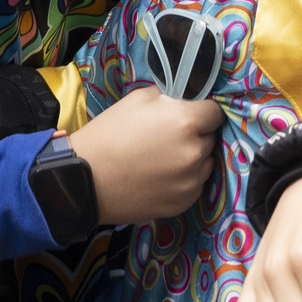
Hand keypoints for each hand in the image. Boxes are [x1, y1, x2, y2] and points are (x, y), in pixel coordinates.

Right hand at [70, 84, 220, 222]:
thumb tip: (185, 101)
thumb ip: (170, 98)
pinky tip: (160, 176)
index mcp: (186, 122)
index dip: (202, 112)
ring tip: (163, 158)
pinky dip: (184, 179)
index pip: (214, 113)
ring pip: (204, 163)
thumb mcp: (138, 99)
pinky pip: (195, 185)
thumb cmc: (110, 134)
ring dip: (192, 158)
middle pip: (210, 138)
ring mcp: (191, 181)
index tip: (189, 114)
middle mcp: (195, 153)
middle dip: (196, 135)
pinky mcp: (184, 203)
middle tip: (169, 137)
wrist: (86, 179)